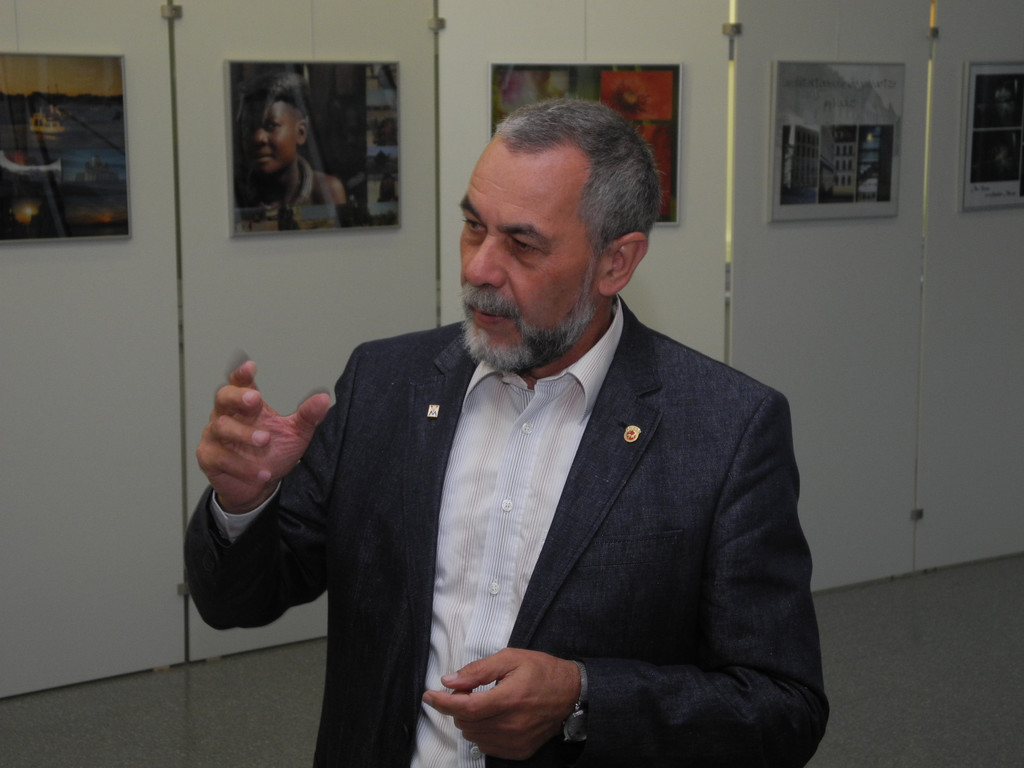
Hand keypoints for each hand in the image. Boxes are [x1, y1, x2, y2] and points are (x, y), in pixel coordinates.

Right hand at [196, 359, 330, 513]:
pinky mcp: (209, 457)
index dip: (242, 374)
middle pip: (223, 397)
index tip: (251, 367)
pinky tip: (262, 473)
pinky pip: (221, 458)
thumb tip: (324, 398)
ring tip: (265, 441)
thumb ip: (308, 416)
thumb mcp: (295, 434)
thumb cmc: (273, 454)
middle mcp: (227, 415)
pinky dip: (243, 466)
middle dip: (237, 396)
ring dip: (244, 434)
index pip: (240, 383)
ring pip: (221, 427)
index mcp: (247, 406)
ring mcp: (214, 436)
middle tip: (256, 400)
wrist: (258, 487)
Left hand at [421, 648, 579, 759]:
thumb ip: (478, 671)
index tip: (429, 695)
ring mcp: (516, 741)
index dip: (443, 702)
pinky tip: (494, 717)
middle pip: (466, 723)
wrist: (571, 694)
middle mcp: (512, 724)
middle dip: (459, 706)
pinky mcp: (519, 751)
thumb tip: (450, 681)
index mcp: (509, 698)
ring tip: (484, 703)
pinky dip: (482, 732)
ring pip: (473, 736)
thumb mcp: (510, 659)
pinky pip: (487, 746)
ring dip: (470, 720)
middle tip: (468, 691)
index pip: (466, 707)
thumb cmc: (542, 672)